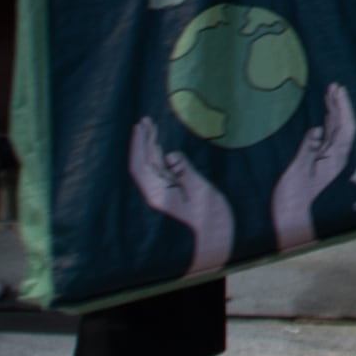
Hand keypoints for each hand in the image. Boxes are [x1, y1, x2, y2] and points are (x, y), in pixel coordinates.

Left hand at [128, 117, 234, 281]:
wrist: (216, 235)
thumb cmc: (211, 215)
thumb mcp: (200, 191)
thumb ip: (185, 171)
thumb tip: (170, 155)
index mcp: (158, 193)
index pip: (141, 165)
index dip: (139, 145)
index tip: (141, 127)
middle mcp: (156, 192)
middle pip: (143, 163)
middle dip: (142, 141)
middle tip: (145, 120)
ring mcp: (163, 192)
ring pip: (151, 166)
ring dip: (150, 146)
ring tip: (150, 126)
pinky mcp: (171, 191)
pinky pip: (160, 171)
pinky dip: (159, 155)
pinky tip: (160, 145)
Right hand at [267, 84, 355, 254]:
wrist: (289, 214)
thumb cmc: (291, 195)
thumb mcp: (297, 172)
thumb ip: (306, 151)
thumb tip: (316, 131)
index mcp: (335, 159)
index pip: (345, 129)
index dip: (343, 108)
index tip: (338, 92)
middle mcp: (336, 156)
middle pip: (343, 125)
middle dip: (341, 105)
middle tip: (335, 85)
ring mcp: (330, 157)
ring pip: (336, 128)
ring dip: (335, 109)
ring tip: (331, 91)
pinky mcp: (321, 157)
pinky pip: (328, 134)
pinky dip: (327, 119)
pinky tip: (325, 110)